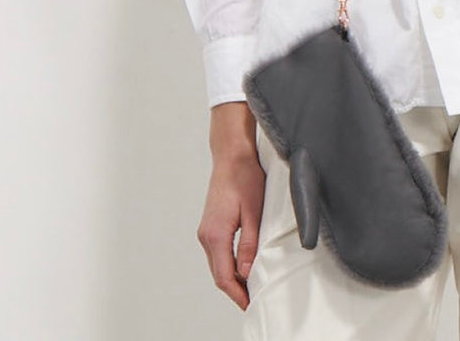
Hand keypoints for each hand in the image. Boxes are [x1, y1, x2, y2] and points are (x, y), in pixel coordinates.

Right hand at [197, 102, 265, 310]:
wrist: (232, 154)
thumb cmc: (245, 178)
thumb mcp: (254, 212)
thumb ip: (249, 244)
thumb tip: (245, 272)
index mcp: (216, 235)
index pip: (224, 276)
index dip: (237, 294)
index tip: (250, 304)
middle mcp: (206, 235)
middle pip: (218, 274)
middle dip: (235, 290)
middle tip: (252, 301)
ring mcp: (205, 230)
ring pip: (217, 264)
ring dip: (231, 278)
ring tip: (250, 287)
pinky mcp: (210, 224)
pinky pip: (217, 253)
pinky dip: (228, 264)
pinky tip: (242, 266)